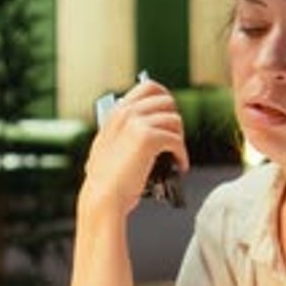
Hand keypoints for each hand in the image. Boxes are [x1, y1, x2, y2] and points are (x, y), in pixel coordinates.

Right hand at [80, 79, 188, 216]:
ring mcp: (136, 123)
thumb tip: (151, 126)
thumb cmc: (107, 180)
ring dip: (179, 139)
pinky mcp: (148, 138)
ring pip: (175, 120)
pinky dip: (182, 155)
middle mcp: (126, 113)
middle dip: (174, 120)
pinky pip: (176, 140)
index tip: (170, 115)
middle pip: (167, 101)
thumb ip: (124, 131)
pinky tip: (180, 166)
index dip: (165, 100)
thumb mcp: (109, 146)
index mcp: (116, 112)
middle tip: (174, 139)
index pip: (148, 87)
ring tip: (176, 155)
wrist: (103, 197)